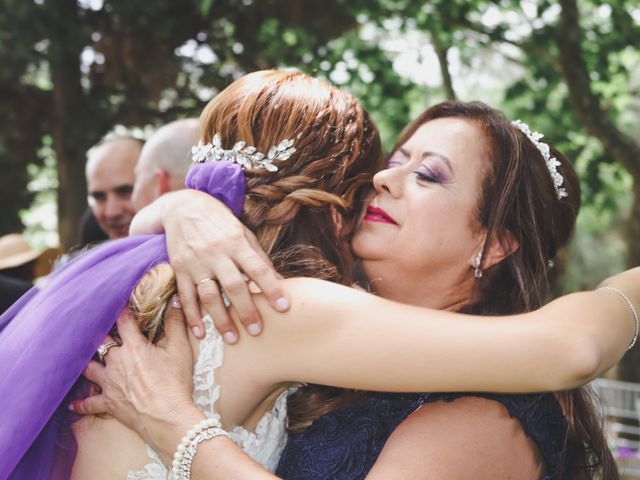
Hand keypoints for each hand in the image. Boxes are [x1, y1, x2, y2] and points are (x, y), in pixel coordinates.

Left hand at [71, 301, 196, 449]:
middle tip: (101, 327)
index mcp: (133, 346)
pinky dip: (80, 404)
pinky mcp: (108, 403)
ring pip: (89, 368)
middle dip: (102, 334)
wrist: (166, 417)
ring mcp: (108, 383)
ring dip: (88, 362)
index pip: (124, 321)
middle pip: (102, 342)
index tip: (121, 304)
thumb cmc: (175, 383)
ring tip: (85, 357)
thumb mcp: (180, 350)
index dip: (123, 311)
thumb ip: (176, 323)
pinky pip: (88, 403)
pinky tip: (72, 404)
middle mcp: (116, 361)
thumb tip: (176, 300)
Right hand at [141, 190, 289, 341]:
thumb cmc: (219, 221)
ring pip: (209, 295)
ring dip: (220, 319)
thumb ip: (258, 257)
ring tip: (232, 339)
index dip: (272, 288)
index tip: (284, 307)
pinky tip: (201, 332)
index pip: (258, 268)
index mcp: (236, 242)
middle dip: (246, 310)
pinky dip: (192, 316)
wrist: (181, 206)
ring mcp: (195, 262)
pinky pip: (186, 296)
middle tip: (257, 331)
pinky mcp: (179, 269)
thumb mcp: (242, 232)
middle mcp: (216, 253)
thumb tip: (278, 281)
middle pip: (234, 286)